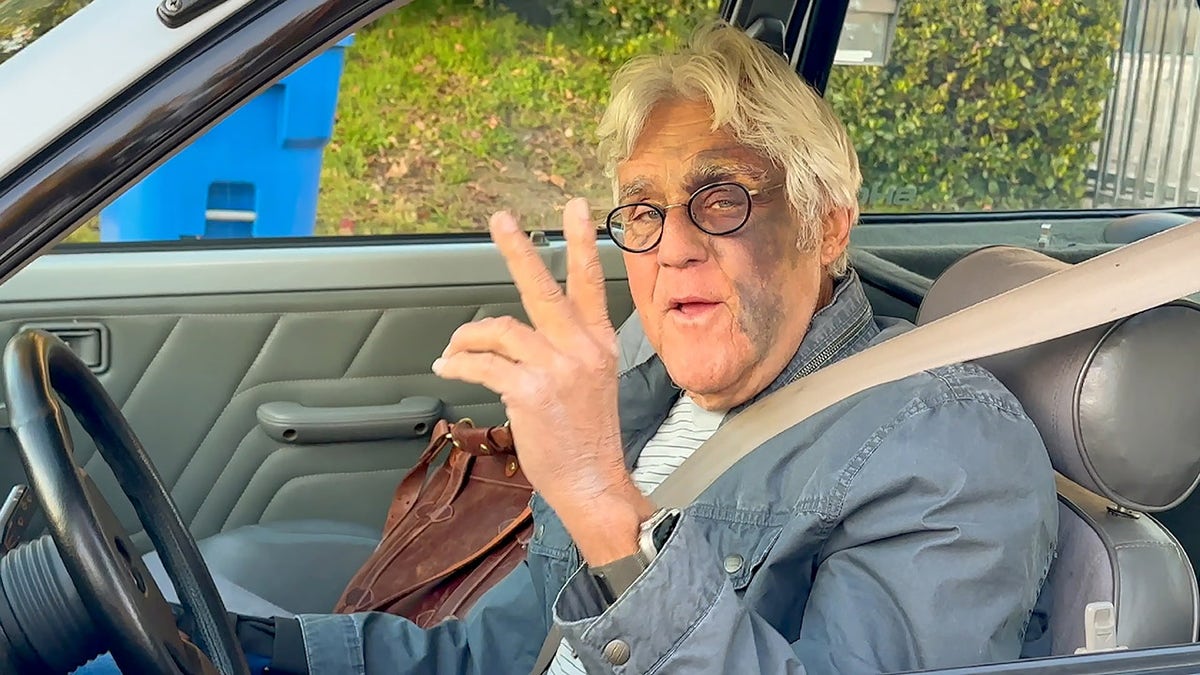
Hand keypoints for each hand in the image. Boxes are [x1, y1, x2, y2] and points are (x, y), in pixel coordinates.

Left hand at [432, 198, 653, 563]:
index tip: (573, 208)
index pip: (590, 283)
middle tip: (501, 221)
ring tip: (453, 349)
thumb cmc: (586, 439)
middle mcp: (581, 349)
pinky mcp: (531, 391)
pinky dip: (459, 363)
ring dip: (466, 338)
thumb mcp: (593, 383)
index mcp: (598, 343)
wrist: (593, 482)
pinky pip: (482, 364)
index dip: (581, 243)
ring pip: (498, 330)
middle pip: (543, 288)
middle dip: (519, 250)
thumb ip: (567, 351)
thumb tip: (516, 335)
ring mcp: (557, 368)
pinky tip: (450, 367)